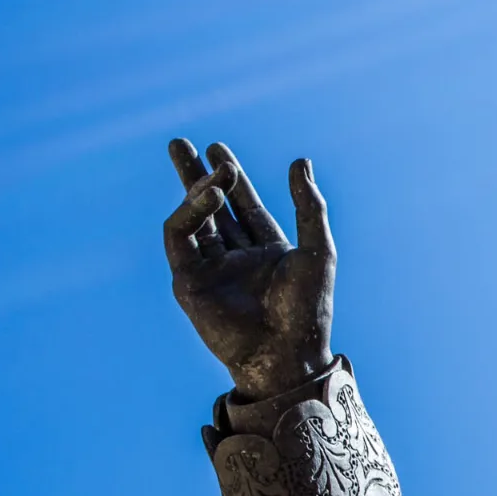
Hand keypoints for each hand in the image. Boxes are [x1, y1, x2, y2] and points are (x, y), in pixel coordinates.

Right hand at [162, 139, 334, 401]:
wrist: (285, 351)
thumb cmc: (307, 308)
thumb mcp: (317, 250)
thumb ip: (309, 206)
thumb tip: (300, 161)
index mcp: (269, 252)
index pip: (245, 206)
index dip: (232, 177)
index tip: (219, 149)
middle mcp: (238, 259)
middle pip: (212, 208)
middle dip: (196, 175)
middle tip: (180, 143)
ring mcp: (212, 270)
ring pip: (193, 220)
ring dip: (194, 189)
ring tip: (203, 163)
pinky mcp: (189, 282)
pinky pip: (179, 239)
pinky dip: (189, 213)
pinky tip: (208, 195)